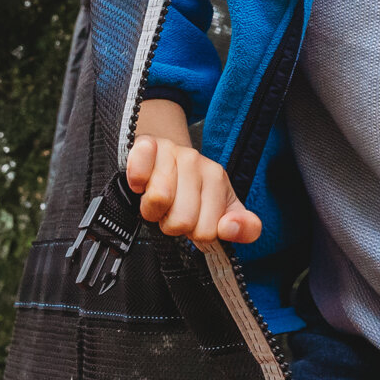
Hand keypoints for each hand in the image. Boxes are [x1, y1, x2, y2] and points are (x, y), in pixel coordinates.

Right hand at [125, 99, 262, 246]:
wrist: (165, 156)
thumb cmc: (192, 189)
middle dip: (171, 223)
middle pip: (181, 220)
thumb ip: (243, 227)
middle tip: (171, 210)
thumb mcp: (224, 210)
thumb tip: (231, 228)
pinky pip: (138, 171)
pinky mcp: (146, 145)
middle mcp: (195, 161)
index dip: (194, 234)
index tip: (192, 220)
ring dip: (152, 209)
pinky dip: (136, 183)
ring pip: (158, 200)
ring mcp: (171, 151)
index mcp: (217, 179)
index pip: (206, 231)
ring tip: (158, 199)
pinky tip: (141, 183)